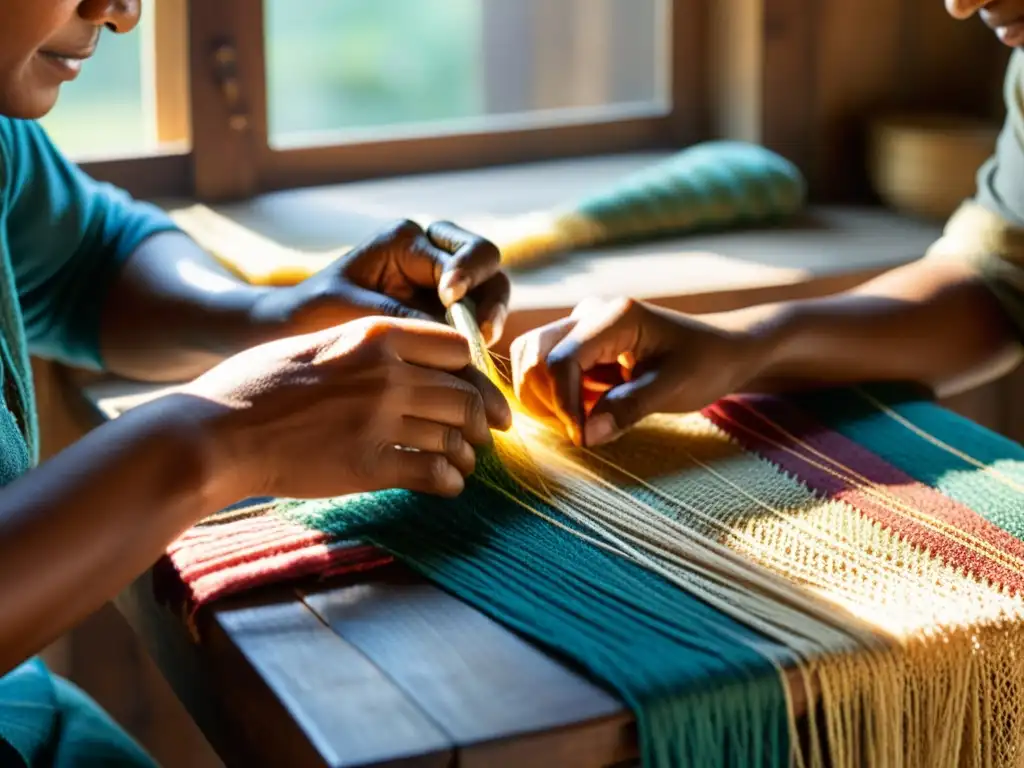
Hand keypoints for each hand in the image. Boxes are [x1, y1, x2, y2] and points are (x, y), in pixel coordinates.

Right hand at [184, 317, 512, 499]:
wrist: (217, 431)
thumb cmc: (257, 384)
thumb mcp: (318, 343)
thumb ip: (367, 348)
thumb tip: (404, 361)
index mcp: (376, 335)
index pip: (456, 346)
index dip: (471, 370)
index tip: (474, 387)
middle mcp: (389, 374)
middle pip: (466, 394)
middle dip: (481, 418)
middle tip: (485, 433)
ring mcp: (382, 421)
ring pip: (455, 436)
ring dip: (467, 453)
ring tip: (465, 463)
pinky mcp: (371, 466)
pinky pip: (434, 473)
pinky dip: (450, 481)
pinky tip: (448, 485)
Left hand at [253, 219, 511, 345]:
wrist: (289, 336)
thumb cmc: (315, 314)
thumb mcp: (359, 313)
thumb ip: (409, 319)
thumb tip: (459, 341)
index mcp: (409, 240)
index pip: (463, 250)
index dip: (467, 274)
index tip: (451, 298)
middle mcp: (434, 256)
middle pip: (488, 265)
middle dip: (489, 298)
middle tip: (479, 330)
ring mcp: (444, 288)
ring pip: (491, 295)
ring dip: (490, 322)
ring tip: (476, 353)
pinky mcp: (444, 320)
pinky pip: (475, 328)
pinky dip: (477, 348)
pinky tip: (469, 371)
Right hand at [511, 298, 761, 445]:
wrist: (723, 350)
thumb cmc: (706, 363)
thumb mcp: (676, 387)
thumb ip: (630, 408)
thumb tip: (585, 435)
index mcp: (615, 316)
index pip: (561, 360)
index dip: (562, 404)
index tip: (583, 437)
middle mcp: (590, 313)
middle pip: (533, 355)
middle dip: (545, 399)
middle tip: (579, 431)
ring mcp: (581, 327)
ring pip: (531, 360)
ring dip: (544, 398)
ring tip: (580, 422)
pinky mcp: (579, 344)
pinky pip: (544, 369)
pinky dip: (552, 397)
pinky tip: (584, 412)